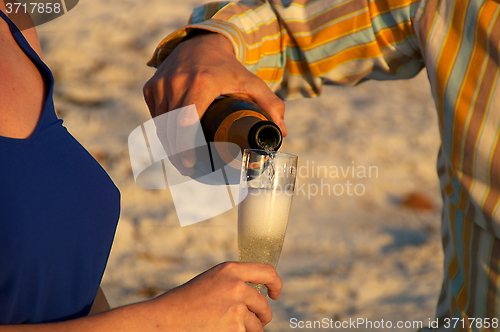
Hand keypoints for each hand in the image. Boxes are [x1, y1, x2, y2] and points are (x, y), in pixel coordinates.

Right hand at [143, 32, 285, 171]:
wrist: (201, 43)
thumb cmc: (228, 68)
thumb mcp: (252, 82)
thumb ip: (271, 104)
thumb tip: (282, 132)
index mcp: (202, 82)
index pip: (187, 120)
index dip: (186, 145)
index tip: (190, 164)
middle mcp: (177, 82)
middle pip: (171, 128)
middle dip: (177, 153)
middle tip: (189, 169)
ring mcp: (161, 84)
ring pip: (161, 125)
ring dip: (169, 145)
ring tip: (181, 160)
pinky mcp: (151, 87)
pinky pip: (156, 117)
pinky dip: (163, 131)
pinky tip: (172, 143)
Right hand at [148, 262, 282, 331]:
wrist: (165, 320)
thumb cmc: (186, 302)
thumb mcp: (211, 281)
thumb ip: (233, 282)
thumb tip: (258, 292)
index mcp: (230, 269)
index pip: (267, 271)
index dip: (276, 284)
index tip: (275, 293)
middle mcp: (236, 285)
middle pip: (263, 304)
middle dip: (261, 316)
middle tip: (253, 321)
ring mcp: (236, 307)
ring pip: (257, 324)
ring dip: (248, 330)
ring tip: (226, 327)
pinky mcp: (235, 328)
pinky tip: (221, 331)